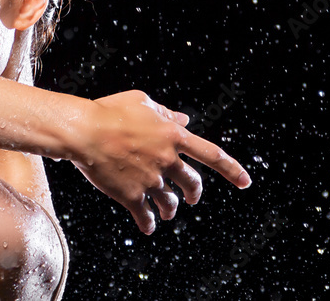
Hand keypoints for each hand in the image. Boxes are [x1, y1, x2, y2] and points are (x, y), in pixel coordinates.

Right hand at [70, 90, 250, 234]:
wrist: (84, 132)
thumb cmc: (109, 111)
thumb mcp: (142, 102)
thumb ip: (166, 113)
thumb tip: (185, 120)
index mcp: (174, 136)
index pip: (212, 155)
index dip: (232, 170)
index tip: (246, 182)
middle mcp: (167, 160)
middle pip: (192, 184)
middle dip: (193, 194)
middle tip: (190, 198)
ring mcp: (151, 180)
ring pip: (170, 203)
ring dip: (170, 209)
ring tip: (167, 213)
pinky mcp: (131, 196)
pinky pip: (145, 216)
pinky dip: (148, 223)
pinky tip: (148, 227)